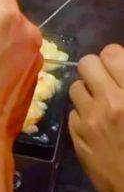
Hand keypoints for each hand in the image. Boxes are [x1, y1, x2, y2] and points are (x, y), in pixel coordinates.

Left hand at [69, 44, 123, 191]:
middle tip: (107, 80)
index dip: (115, 57)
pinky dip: (83, 115)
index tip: (119, 66)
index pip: (111, 54)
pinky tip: (97, 125)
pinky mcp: (77, 137)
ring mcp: (89, 121)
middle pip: (87, 64)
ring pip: (75, 87)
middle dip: (97, 69)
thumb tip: (120, 70)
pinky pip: (73, 113)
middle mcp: (109, 103)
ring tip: (101, 102)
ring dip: (87, 91)